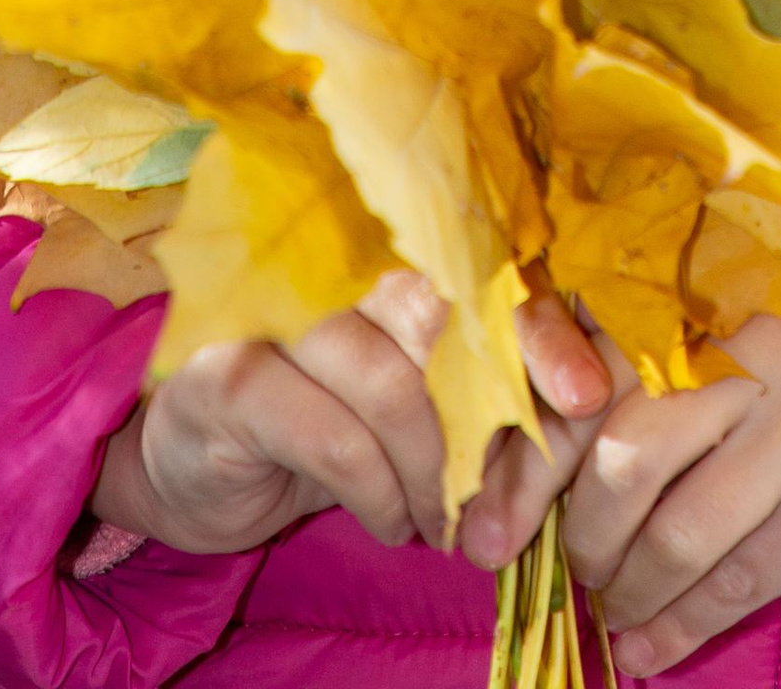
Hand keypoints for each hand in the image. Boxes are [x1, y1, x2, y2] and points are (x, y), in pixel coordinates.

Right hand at [90, 271, 608, 562]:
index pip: (484, 273)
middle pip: (446, 319)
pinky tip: (388, 520)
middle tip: (509, 501)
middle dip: (494, 421)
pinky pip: (339, 439)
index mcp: (390, 261)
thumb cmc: (326, 432)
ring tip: (440, 520)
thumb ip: (489, 409)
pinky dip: (378, 493)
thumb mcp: (417, 418)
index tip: (588, 394)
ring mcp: (276, 313)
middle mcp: (334, 267)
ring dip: (432, 472)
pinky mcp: (232, 375)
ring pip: (395, 384)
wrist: (192, 467)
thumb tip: (580, 423)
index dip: (543, 329)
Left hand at [563, 307, 780, 676]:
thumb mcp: (747, 372)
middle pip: (621, 450)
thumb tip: (540, 485)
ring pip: (675, 530)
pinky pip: (736, 580)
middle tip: (562, 574)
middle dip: (574, 532)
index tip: (482, 524)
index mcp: (716, 308)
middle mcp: (753, 351)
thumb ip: (661, 398)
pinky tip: (648, 653)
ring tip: (613, 616)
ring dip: (627, 593)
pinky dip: (679, 628)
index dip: (526, 455)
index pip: (591, 374)